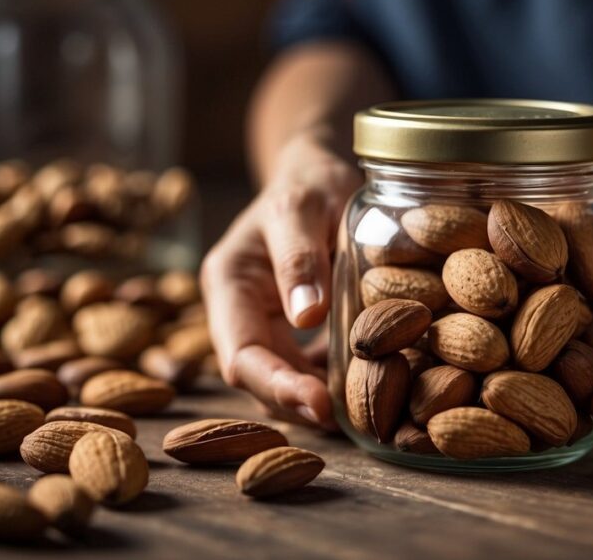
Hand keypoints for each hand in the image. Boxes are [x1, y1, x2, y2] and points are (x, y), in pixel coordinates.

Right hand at [200, 135, 359, 428]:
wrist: (316, 172)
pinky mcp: (290, 328)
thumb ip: (300, 257)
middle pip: (258, 376)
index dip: (276, 386)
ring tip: (362, 415)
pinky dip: (328, 382)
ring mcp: (263, 322)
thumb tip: (306, 317)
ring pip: (281, 377)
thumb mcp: (303, 207)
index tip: (321, 406)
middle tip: (352, 422)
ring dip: (314, 400)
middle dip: (298, 404)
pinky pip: (304, 366)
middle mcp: (237, 309)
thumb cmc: (309, 181)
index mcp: (228, 282)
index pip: (241, 353)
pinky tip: (365, 390)